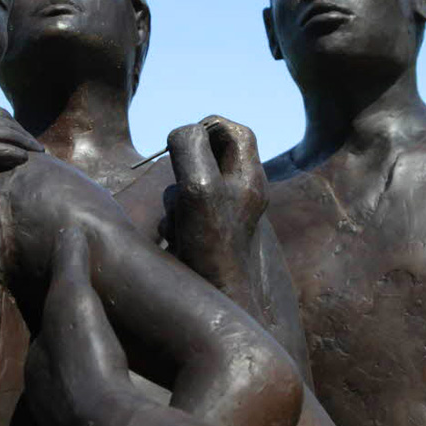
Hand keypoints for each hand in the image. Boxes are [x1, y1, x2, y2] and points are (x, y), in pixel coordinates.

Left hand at [24, 230, 144, 425]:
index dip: (71, 317)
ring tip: (126, 375)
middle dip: (81, 355)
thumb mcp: (78, 301)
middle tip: (111, 343)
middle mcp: (44, 401)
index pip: (52, 333)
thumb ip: (71, 264)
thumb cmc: (92, 361)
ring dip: (98, 388)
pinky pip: (102, 425)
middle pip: (64, 368)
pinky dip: (113, 413)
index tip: (93, 307)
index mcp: (38, 363)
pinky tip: (136, 408)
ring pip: (81, 400)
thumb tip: (69, 228)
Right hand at [161, 116, 267, 294]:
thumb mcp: (199, 185)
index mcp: (250, 177)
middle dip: (185, 164)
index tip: (186, 144)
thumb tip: (183, 131)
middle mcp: (242, 192)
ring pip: (191, 183)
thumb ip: (191, 148)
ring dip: (176, 196)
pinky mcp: (208, 232)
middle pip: (211, 154)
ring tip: (180, 220)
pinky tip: (177, 237)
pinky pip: (185, 211)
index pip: (235, 131)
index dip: (208, 127)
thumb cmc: (210, 243)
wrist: (214, 297)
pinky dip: (175, 219)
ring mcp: (225, 213)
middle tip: (180, 182)